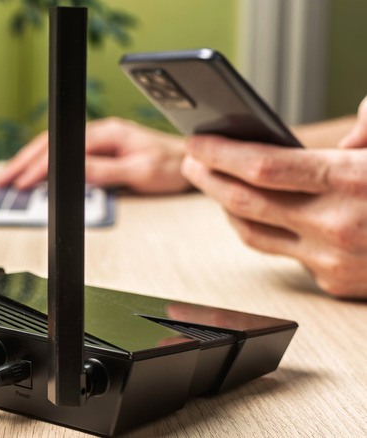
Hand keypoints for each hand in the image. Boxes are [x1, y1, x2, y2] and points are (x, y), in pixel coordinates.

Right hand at [0, 118, 191, 192]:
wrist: (191, 159)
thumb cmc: (171, 166)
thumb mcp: (140, 172)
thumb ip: (106, 170)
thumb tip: (74, 171)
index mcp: (107, 134)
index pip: (62, 149)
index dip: (39, 166)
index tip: (22, 182)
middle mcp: (100, 132)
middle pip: (51, 143)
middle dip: (23, 162)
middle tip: (3, 180)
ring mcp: (98, 139)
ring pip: (54, 147)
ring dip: (29, 161)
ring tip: (9, 177)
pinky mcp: (99, 148)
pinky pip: (64, 153)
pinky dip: (43, 162)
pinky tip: (33, 172)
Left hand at [182, 135, 366, 297]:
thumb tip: (340, 138)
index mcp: (350, 182)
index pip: (262, 167)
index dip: (220, 154)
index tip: (197, 143)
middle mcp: (335, 226)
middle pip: (244, 202)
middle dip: (208, 178)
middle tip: (192, 162)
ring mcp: (332, 260)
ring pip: (254, 234)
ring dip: (228, 208)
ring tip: (218, 185)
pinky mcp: (335, 283)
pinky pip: (286, 254)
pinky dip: (270, 231)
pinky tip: (264, 215)